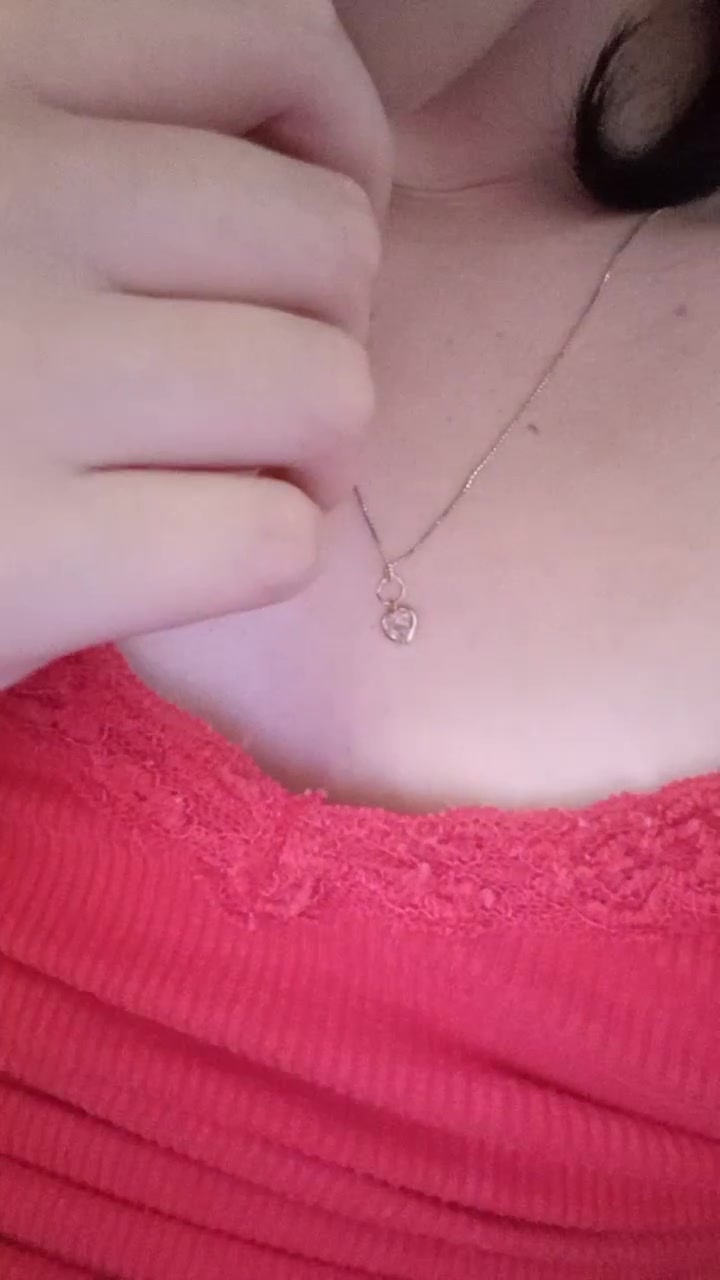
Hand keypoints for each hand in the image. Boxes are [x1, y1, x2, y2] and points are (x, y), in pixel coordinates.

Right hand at [0, 0, 390, 686]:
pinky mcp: (22, 557)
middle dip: (325, 325)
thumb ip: (80, 124)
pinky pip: (268, 541)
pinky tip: (175, 555)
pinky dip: (252, 556)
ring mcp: (14, 375)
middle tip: (251, 381)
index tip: (285, 233)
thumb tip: (304, 144)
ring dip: (306, 451)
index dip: (336, 143)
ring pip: (326, 390)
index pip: (276, 39)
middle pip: (327, 242)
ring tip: (221, 469)